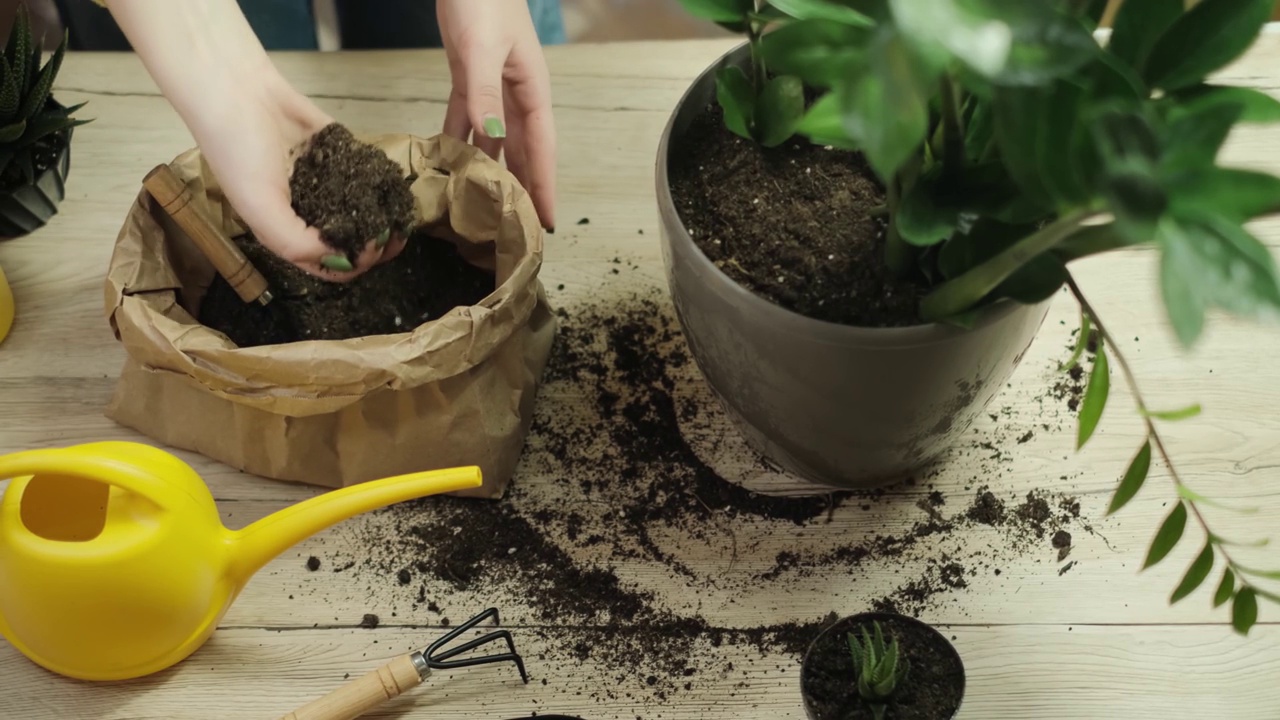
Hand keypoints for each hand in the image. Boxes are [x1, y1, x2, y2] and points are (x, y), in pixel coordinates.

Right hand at [105, 0, 401, 280]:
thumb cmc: (239, 151)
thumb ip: (296, 243)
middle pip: (350, 242)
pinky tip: (396, 185)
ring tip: (402, 216)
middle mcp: (307, 211)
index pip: (327, 265)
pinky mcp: (338, 152)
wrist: (237, 89)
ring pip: (363, 210)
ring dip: (384, 217)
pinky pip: (365, 174)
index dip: (353, 265)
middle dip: (376, 245)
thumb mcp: (259, 207)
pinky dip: (381, 182)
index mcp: (285, 230)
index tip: (371, 248)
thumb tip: (342, 259)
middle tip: (396, 236)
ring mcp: (324, 181)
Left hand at [438, 0, 557, 230]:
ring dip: (490, 170)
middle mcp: (515, 95)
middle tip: (519, 228)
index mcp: (531, 90)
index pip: (541, 148)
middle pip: (521, 151)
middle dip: (522, 187)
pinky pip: (466, 118)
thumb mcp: (481, 49)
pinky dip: (459, 140)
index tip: (547, 220)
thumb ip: (484, 95)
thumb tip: (492, 141)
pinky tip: (452, 163)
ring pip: (494, 140)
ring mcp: (492, 87)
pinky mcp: (468, 77)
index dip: (544, 185)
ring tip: (486, 207)